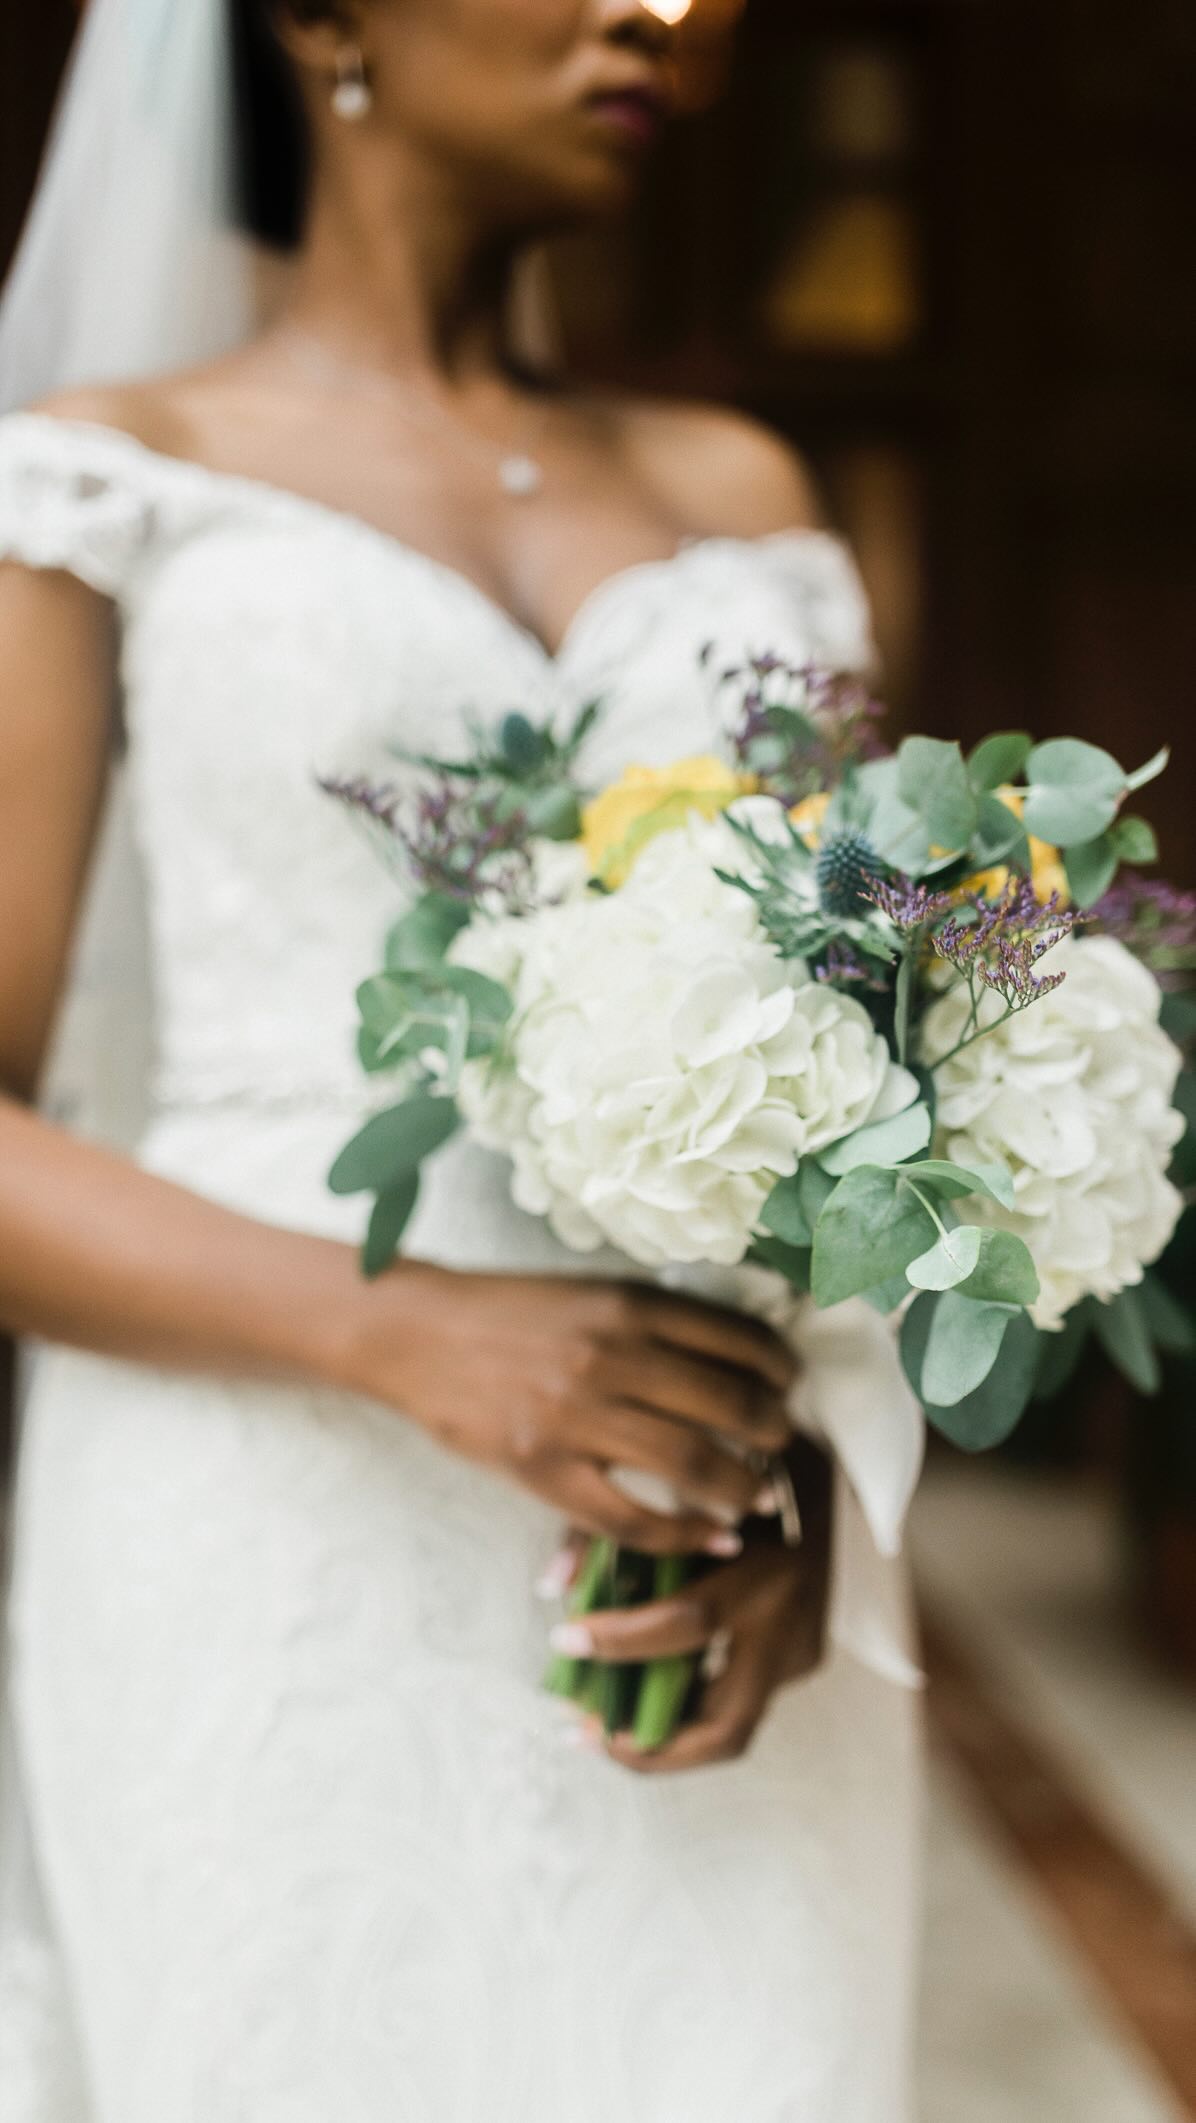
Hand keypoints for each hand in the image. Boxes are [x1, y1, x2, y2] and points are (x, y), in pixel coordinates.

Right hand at [344, 1261, 797, 1554]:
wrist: (416, 1332)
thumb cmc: (508, 1311)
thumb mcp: (589, 1293)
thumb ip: (654, 1321)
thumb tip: (736, 1358)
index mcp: (627, 1303)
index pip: (738, 1338)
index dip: (780, 1370)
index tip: (789, 1387)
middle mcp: (610, 1355)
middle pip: (729, 1404)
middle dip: (772, 1433)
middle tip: (781, 1447)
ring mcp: (575, 1415)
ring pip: (691, 1463)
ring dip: (740, 1487)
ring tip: (754, 1497)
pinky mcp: (542, 1467)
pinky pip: (630, 1517)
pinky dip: (680, 1533)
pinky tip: (708, 1537)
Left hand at [556, 1437, 832, 1772]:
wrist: (826, 1470)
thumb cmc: (737, 1472)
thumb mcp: (675, 1486)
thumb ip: (615, 1532)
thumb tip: (553, 1587)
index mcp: (765, 1570)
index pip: (688, 1623)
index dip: (621, 1640)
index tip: (564, 1637)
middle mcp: (791, 1625)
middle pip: (724, 1727)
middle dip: (648, 1745)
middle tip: (583, 1732)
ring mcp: (802, 1651)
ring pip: (731, 1728)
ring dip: (664, 1735)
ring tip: (602, 1724)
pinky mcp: (802, 1659)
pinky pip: (737, 1697)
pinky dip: (687, 1704)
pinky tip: (641, 1689)